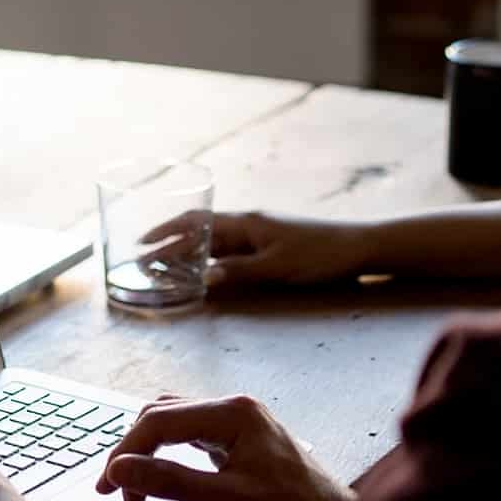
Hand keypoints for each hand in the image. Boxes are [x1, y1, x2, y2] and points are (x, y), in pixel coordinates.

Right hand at [96, 394, 352, 500]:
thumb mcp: (224, 500)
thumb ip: (169, 482)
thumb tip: (119, 470)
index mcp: (231, 413)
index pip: (159, 421)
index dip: (127, 452)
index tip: (109, 486)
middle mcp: (232, 408)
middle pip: (161, 416)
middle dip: (133, 451)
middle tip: (114, 491)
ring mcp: (236, 422)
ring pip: (173, 423)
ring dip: (148, 452)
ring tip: (133, 489)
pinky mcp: (238, 439)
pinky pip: (189, 436)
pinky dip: (167, 455)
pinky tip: (160, 477)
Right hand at [141, 210, 372, 288]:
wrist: (359, 248)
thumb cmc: (320, 255)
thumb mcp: (278, 267)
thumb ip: (239, 271)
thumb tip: (204, 278)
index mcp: (246, 223)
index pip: (196, 223)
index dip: (166, 232)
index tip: (141, 244)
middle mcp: (247, 224)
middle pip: (199, 230)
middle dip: (169, 243)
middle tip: (143, 260)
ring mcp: (258, 234)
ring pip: (213, 241)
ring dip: (187, 252)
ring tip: (163, 267)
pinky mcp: (269, 245)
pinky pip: (229, 250)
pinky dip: (209, 259)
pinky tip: (202, 271)